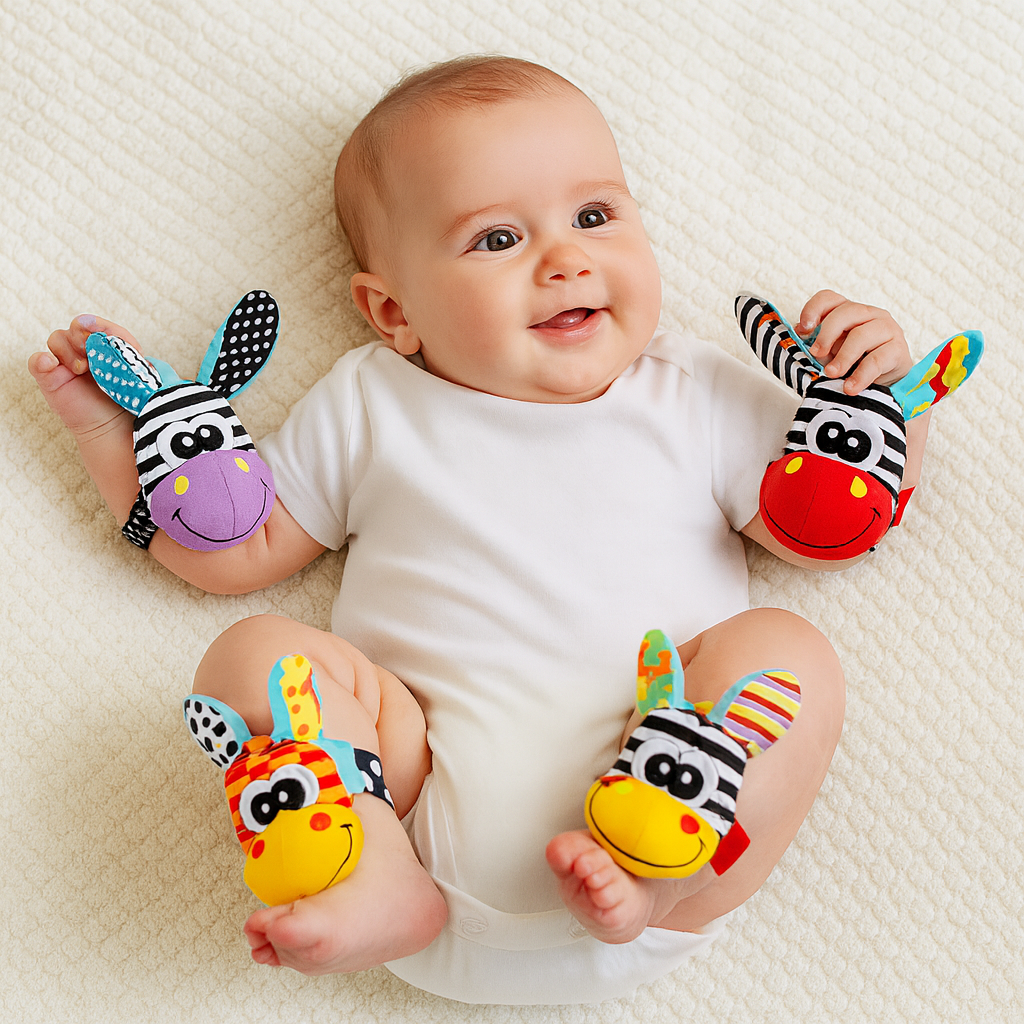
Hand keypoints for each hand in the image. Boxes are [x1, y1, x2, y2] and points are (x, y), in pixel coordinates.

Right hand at [29, 315, 139, 438]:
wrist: (113, 427)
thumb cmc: (127, 400)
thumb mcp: (138, 375)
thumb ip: (138, 359)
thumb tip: (137, 352)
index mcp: (102, 345)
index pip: (96, 325)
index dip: (101, 327)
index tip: (111, 338)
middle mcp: (81, 350)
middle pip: (76, 327)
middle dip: (86, 336)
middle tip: (94, 352)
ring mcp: (64, 363)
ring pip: (57, 338)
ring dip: (70, 349)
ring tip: (83, 368)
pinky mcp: (50, 379)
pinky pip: (37, 362)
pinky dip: (42, 360)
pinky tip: (52, 364)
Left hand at [796, 290, 911, 395]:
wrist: (886, 384)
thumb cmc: (854, 364)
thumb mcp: (831, 354)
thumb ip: (817, 345)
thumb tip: (800, 337)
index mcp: (848, 312)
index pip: (829, 298)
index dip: (813, 309)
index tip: (803, 329)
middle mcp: (869, 314)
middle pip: (846, 312)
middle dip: (826, 335)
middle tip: (816, 355)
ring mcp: (886, 329)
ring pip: (862, 335)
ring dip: (843, 357)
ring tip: (831, 374)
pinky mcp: (898, 349)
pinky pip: (877, 360)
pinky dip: (860, 376)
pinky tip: (850, 387)